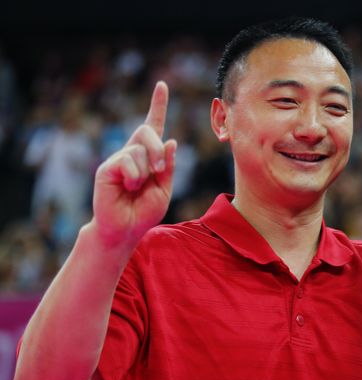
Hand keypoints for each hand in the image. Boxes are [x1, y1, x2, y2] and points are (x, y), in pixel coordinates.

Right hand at [92, 81, 176, 247]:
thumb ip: (168, 167)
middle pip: (148, 131)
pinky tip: (128, 189)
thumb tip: (171, 141)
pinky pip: (128, 162)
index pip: (154, 126)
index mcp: (149, 157)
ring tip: (137, 189)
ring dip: (146, 172)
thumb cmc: (144, 212)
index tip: (162, 85)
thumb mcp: (164, 189)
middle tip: (158, 172)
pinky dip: (134, 178)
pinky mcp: (108, 168)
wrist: (126, 230)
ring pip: (139, 150)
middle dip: (158, 150)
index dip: (158, 106)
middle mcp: (133, 153)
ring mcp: (119, 159)